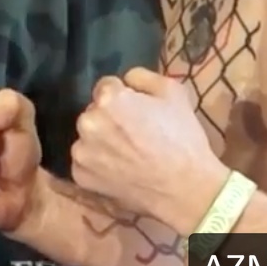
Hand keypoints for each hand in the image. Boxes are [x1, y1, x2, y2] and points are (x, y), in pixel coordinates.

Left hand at [70, 68, 227, 232]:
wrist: (186, 189)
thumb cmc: (182, 138)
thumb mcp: (173, 92)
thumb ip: (142, 76)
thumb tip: (125, 79)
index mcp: (108, 99)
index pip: (106, 86)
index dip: (124, 97)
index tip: (138, 111)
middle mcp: (88, 122)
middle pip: (94, 112)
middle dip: (110, 118)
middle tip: (134, 134)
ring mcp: (82, 151)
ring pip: (88, 137)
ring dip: (102, 141)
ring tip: (128, 155)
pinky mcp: (81, 176)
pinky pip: (85, 162)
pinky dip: (98, 165)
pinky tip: (120, 170)